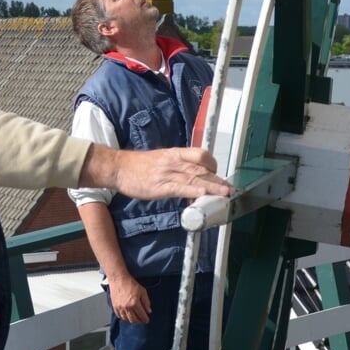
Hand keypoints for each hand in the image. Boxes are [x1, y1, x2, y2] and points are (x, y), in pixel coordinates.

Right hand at [81, 146, 230, 200]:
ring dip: (212, 186)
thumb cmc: (138, 166)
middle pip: (201, 168)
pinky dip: (192, 191)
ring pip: (194, 178)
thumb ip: (177, 168)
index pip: (200, 155)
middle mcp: (174, 161)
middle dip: (217, 179)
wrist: (118, 167)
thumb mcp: (161, 161)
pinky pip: (179, 188)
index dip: (212, 164)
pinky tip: (202, 195)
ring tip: (225, 193)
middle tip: (230, 189)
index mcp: (175, 154)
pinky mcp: (160, 186)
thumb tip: (191, 179)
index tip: (219, 175)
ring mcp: (167, 173)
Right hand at [108, 275, 150, 323]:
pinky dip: (124, 318)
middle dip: (139, 321)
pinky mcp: (115, 307)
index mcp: (134, 304)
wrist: (118, 279)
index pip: (142, 316)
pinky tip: (127, 316)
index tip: (147, 320)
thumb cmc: (130, 283)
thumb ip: (146, 302)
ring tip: (135, 319)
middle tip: (142, 320)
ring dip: (132, 320)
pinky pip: (120, 316)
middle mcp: (127, 307)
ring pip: (127, 319)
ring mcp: (120, 308)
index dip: (145, 319)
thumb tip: (148, 311)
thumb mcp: (143, 291)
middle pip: (134, 320)